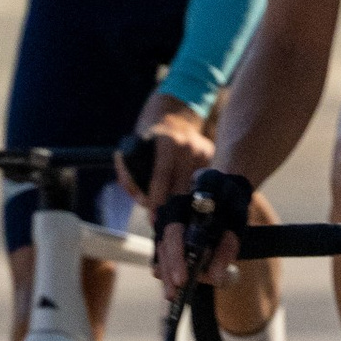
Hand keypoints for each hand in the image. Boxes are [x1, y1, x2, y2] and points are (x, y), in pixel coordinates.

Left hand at [136, 96, 214, 215]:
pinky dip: (193, 192)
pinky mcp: (212, 156)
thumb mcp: (130, 149)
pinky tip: (187, 197)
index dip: (156, 200)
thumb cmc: (148, 137)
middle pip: (181, 188)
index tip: (153, 219)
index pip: (161, 177)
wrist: (173, 114)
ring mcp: (203, 151)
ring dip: (183, 203)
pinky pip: (202, 182)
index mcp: (167, 143)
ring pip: (194, 189)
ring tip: (175, 214)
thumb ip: (129, 174)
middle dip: (172, 209)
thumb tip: (141, 200)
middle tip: (165, 225)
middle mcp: (188, 147)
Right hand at [153, 166, 253, 297]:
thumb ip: (226, 250)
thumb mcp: (235, 225)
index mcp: (183, 207)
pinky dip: (169, 270)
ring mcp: (169, 227)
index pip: (173, 235)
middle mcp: (170, 217)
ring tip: (172, 295)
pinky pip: (166, 255)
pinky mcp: (172, 238)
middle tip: (173, 294)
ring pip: (162, 253)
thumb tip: (216, 278)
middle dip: (169, 273)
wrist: (226, 190)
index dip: (177, 258)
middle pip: (164, 248)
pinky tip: (171, 285)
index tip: (182, 279)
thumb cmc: (231, 205)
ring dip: (167, 275)